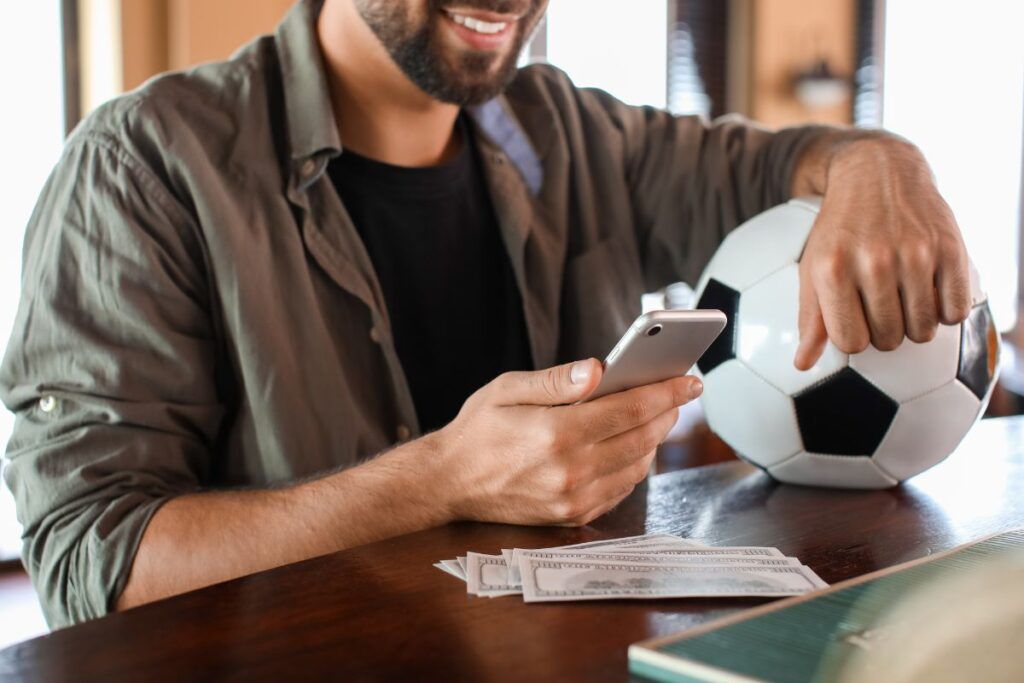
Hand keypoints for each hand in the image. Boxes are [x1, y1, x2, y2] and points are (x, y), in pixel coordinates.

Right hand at [435, 359, 702, 526]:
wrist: (449, 483)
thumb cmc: (478, 431)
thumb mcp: (508, 389)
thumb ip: (556, 380)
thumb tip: (598, 369)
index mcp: (557, 433)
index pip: (629, 409)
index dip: (665, 391)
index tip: (689, 379)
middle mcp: (570, 471)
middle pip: (641, 438)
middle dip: (667, 412)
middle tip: (679, 393)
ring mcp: (573, 499)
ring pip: (636, 466)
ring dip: (654, 440)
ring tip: (658, 416)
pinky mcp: (572, 516)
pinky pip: (620, 490)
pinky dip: (634, 466)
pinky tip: (633, 446)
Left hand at [794, 136, 971, 369]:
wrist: (878, 173)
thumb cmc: (840, 228)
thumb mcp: (813, 267)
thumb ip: (810, 318)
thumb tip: (802, 364)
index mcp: (833, 269)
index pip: (850, 343)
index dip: (855, 337)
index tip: (856, 319)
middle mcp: (874, 261)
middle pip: (888, 340)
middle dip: (884, 331)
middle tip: (881, 305)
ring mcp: (915, 253)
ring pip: (923, 331)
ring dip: (915, 324)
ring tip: (903, 298)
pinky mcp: (950, 248)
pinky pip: (955, 312)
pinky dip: (945, 310)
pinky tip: (930, 291)